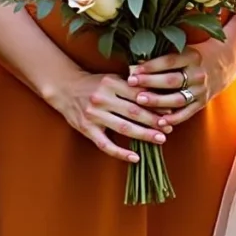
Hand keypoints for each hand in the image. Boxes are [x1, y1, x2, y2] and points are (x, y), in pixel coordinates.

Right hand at [46, 64, 175, 164]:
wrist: (65, 87)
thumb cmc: (94, 83)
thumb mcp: (112, 78)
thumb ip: (132, 85)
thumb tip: (158, 96)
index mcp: (111, 83)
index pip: (138, 95)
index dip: (156, 104)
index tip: (170, 112)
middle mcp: (102, 98)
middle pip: (133, 112)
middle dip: (154, 121)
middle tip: (169, 128)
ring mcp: (93, 115)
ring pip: (123, 128)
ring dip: (143, 135)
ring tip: (159, 140)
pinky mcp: (87, 129)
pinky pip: (105, 144)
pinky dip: (120, 152)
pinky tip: (135, 157)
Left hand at [130, 40, 232, 131]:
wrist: (225, 63)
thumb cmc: (197, 55)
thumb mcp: (185, 49)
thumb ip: (165, 56)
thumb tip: (137, 64)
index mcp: (193, 57)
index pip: (169, 61)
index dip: (150, 66)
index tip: (134, 69)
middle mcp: (198, 74)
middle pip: (171, 80)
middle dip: (149, 82)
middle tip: (131, 83)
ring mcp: (201, 90)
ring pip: (177, 98)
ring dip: (157, 101)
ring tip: (140, 100)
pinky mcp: (202, 103)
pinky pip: (186, 113)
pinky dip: (173, 118)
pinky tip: (159, 122)